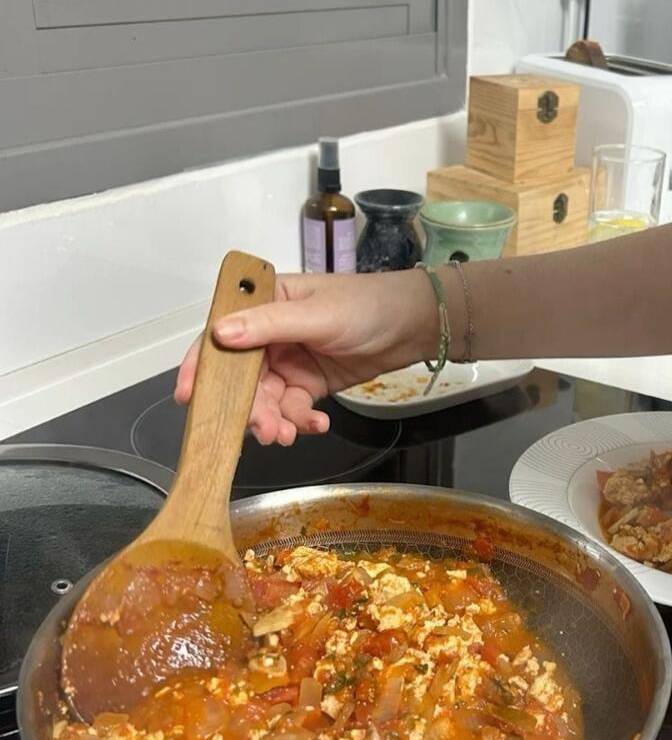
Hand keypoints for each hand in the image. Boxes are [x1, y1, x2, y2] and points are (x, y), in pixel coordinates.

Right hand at [174, 270, 437, 445]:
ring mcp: (289, 361)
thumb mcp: (318, 314)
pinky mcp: (309, 384)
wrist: (415, 326)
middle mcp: (270, 334)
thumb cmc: (367, 306)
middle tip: (260, 430)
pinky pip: (291, 409)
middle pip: (241, 377)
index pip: (221, 334)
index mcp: (265, 304)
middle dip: (247, 406)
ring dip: (272, 420)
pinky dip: (299, 421)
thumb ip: (269, 325)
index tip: (189, 396)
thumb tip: (219, 334)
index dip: (201, 364)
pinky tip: (316, 424)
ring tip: (286, 435)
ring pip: (265, 399)